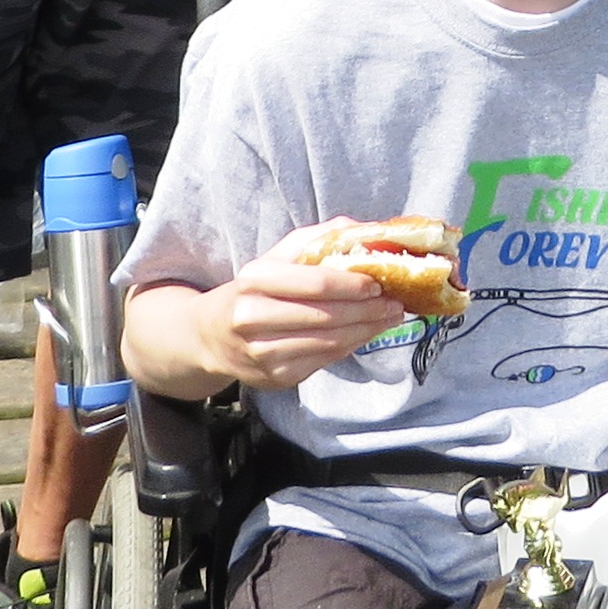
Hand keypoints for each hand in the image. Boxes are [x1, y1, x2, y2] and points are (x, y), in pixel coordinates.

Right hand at [197, 238, 413, 388]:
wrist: (212, 335)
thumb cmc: (256, 289)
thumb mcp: (276, 257)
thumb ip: (317, 240)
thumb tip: (363, 230)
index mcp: (254, 278)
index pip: (314, 282)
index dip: (351, 284)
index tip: (378, 282)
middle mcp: (252, 317)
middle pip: (325, 316)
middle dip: (367, 310)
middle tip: (395, 303)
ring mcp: (262, 352)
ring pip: (328, 342)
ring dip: (366, 330)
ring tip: (388, 317)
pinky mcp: (275, 377)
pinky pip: (324, 361)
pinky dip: (351, 347)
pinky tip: (365, 334)